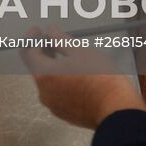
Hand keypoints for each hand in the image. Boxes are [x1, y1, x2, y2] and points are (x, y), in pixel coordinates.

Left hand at [19, 28, 145, 130]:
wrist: (116, 110)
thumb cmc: (100, 78)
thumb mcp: (80, 51)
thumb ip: (60, 40)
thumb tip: (50, 31)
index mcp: (44, 75)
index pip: (28, 53)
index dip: (31, 38)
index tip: (38, 30)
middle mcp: (44, 92)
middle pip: (37, 68)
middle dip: (43, 52)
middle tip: (53, 41)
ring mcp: (54, 106)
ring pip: (48, 82)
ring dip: (53, 67)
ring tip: (67, 57)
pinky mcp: (66, 114)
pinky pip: (58, 94)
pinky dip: (61, 82)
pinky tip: (75, 75)